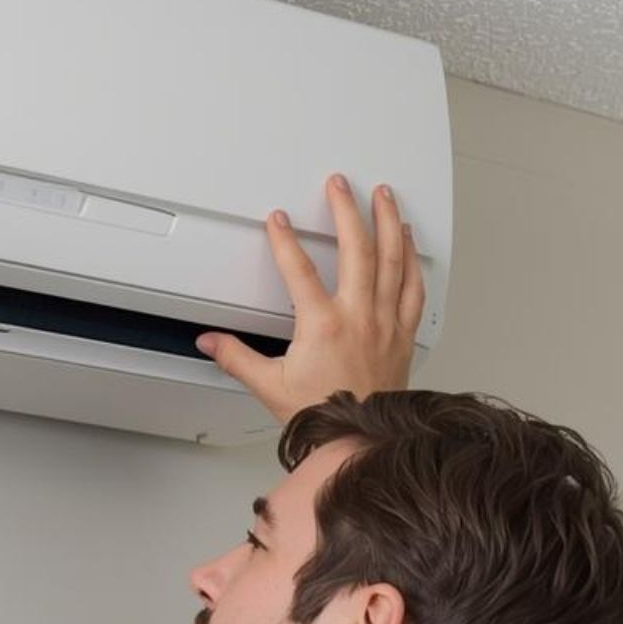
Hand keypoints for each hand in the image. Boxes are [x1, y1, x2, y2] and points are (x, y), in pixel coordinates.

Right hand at [196, 172, 424, 422]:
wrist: (362, 438)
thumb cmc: (322, 415)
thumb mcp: (269, 385)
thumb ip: (237, 357)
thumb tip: (210, 342)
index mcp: (322, 325)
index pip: (299, 270)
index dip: (285, 240)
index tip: (279, 220)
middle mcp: (358, 317)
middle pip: (357, 248)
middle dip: (346, 210)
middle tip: (340, 185)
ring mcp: (385, 322)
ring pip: (392, 259)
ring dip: (387, 222)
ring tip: (383, 196)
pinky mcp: (403, 333)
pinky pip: (412, 286)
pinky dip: (412, 258)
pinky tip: (409, 240)